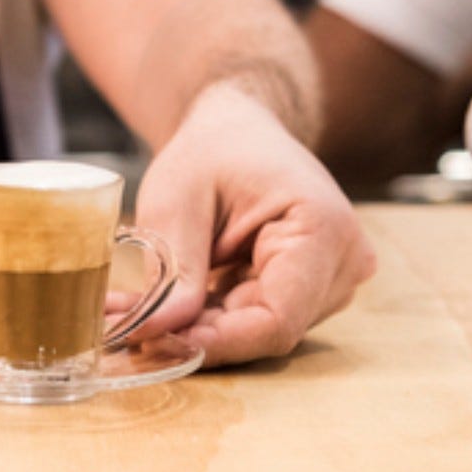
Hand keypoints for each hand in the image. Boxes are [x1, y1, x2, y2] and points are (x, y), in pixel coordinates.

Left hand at [133, 83, 375, 365]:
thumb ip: (174, 266)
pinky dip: (212, 317)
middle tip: (128, 326)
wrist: (240, 130)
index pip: (277, 318)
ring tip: (139, 308)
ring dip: (201, 327)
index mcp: (322, 228)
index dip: (217, 341)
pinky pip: (259, 319)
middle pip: (269, 330)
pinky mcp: (312, 289)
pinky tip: (170, 303)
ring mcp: (333, 279)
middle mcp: (343, 262)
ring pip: (261, 330)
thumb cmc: (212, 150)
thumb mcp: (177, 197)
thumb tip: (158, 331)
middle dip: (198, 334)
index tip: (157, 342)